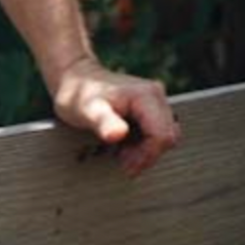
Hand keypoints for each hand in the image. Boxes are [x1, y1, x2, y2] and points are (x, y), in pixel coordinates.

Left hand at [49, 57, 179, 176]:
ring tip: (122, 152)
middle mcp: (156, 95)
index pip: (162, 134)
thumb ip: (104, 122)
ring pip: (166, 135)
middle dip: (147, 155)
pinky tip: (126, 144)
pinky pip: (159, 131)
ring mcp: (156, 100)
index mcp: (146, 96)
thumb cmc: (79, 94)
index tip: (126, 166)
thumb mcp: (87, 110)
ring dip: (147, 150)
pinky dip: (146, 143)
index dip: (147, 155)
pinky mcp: (152, 106)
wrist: (76, 78)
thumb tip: (119, 134)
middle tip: (122, 161)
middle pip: (168, 136)